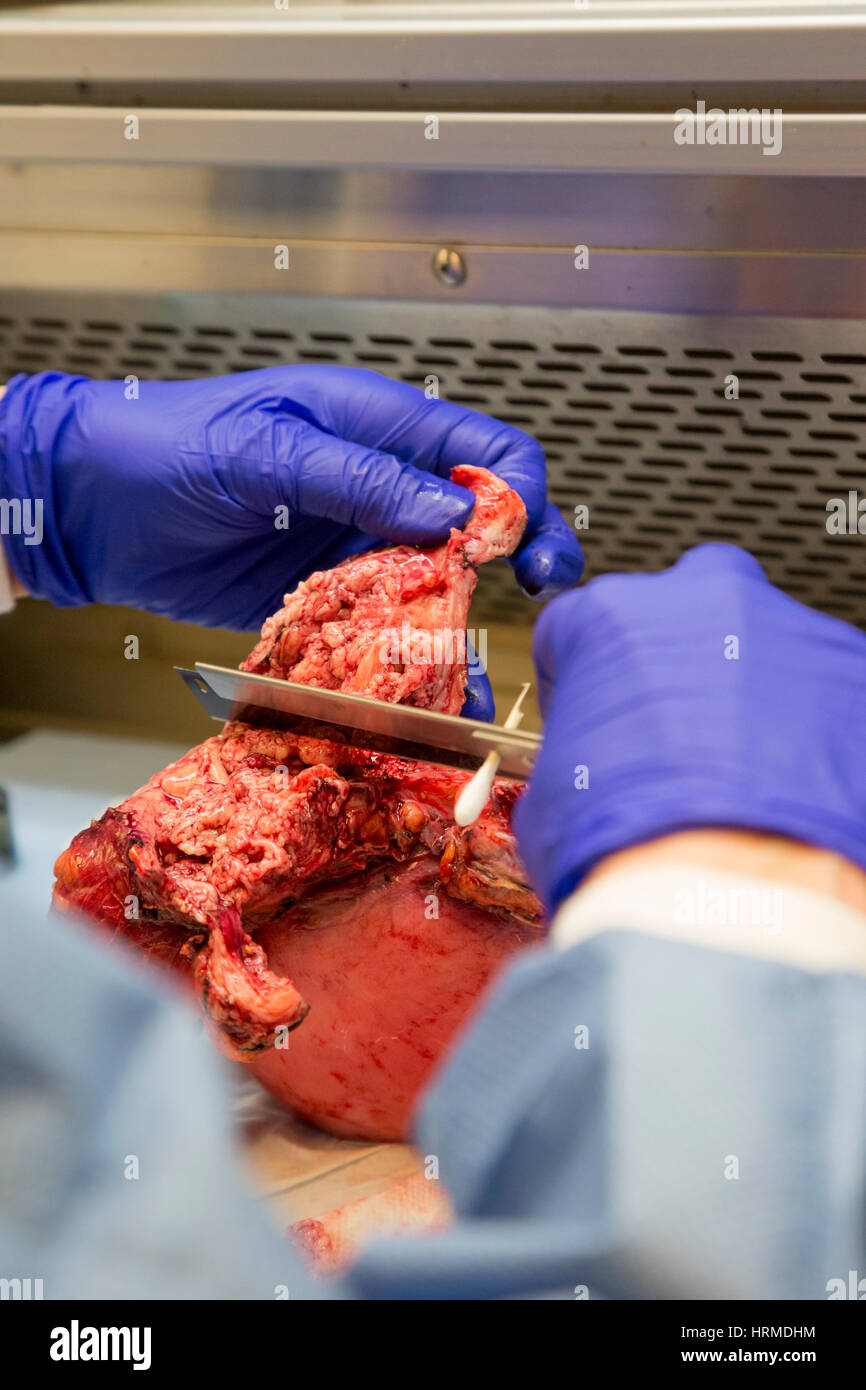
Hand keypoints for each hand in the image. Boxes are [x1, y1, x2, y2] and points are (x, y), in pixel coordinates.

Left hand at [0, 365, 581, 620]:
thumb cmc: (167, 446)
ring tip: (476, 671)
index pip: (484, 450)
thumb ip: (360, 478)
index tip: (520, 544)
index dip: (518, 494)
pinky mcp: (327, 594)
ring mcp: (356, 542)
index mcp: (377, 424)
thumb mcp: (266, 450)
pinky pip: (386, 626)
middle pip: (478, 521)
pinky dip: (408, 660)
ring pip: (438, 584)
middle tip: (545, 592)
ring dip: (462, 625)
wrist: (93, 508)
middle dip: (522, 555)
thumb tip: (452, 511)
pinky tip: (422, 692)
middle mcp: (380, 484)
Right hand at [514, 544, 865, 911]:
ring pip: (762, 641)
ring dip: (749, 691)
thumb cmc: (634, 844)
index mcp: (609, 618)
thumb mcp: (553, 791)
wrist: (725, 896)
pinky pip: (823, 686)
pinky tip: (785, 782)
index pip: (584, 625)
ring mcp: (786, 630)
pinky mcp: (854, 671)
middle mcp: (699, 602)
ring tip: (739, 770)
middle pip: (685, 604)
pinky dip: (807, 725)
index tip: (596, 718)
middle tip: (675, 728)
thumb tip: (578, 772)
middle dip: (679, 656)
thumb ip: (570, 749)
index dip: (585, 680)